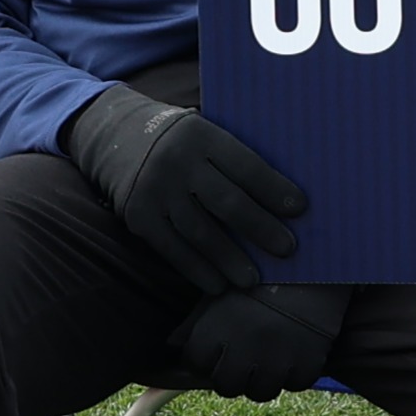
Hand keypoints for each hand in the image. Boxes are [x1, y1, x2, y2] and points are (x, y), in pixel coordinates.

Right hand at [60, 84, 305, 295]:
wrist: (115, 136)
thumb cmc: (180, 139)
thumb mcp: (204, 130)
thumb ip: (233, 155)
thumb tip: (283, 192)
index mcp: (202, 135)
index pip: (246, 166)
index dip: (274, 190)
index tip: (300, 210)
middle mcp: (177, 162)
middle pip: (227, 202)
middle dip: (260, 228)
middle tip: (287, 249)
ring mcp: (155, 190)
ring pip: (200, 232)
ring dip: (230, 259)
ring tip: (253, 278)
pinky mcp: (138, 216)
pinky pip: (173, 249)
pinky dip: (197, 269)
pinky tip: (218, 284)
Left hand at [168, 282, 344, 400]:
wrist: (315, 254)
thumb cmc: (261, 269)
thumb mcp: (222, 290)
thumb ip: (194, 323)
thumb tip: (171, 345)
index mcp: (215, 332)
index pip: (196, 365)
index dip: (204, 358)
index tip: (217, 350)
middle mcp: (242, 351)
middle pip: (227, 385)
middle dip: (232, 375)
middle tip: (244, 359)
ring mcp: (277, 359)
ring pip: (261, 392)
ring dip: (263, 379)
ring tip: (269, 360)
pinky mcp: (309, 361)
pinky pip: (296, 383)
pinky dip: (295, 373)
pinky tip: (295, 354)